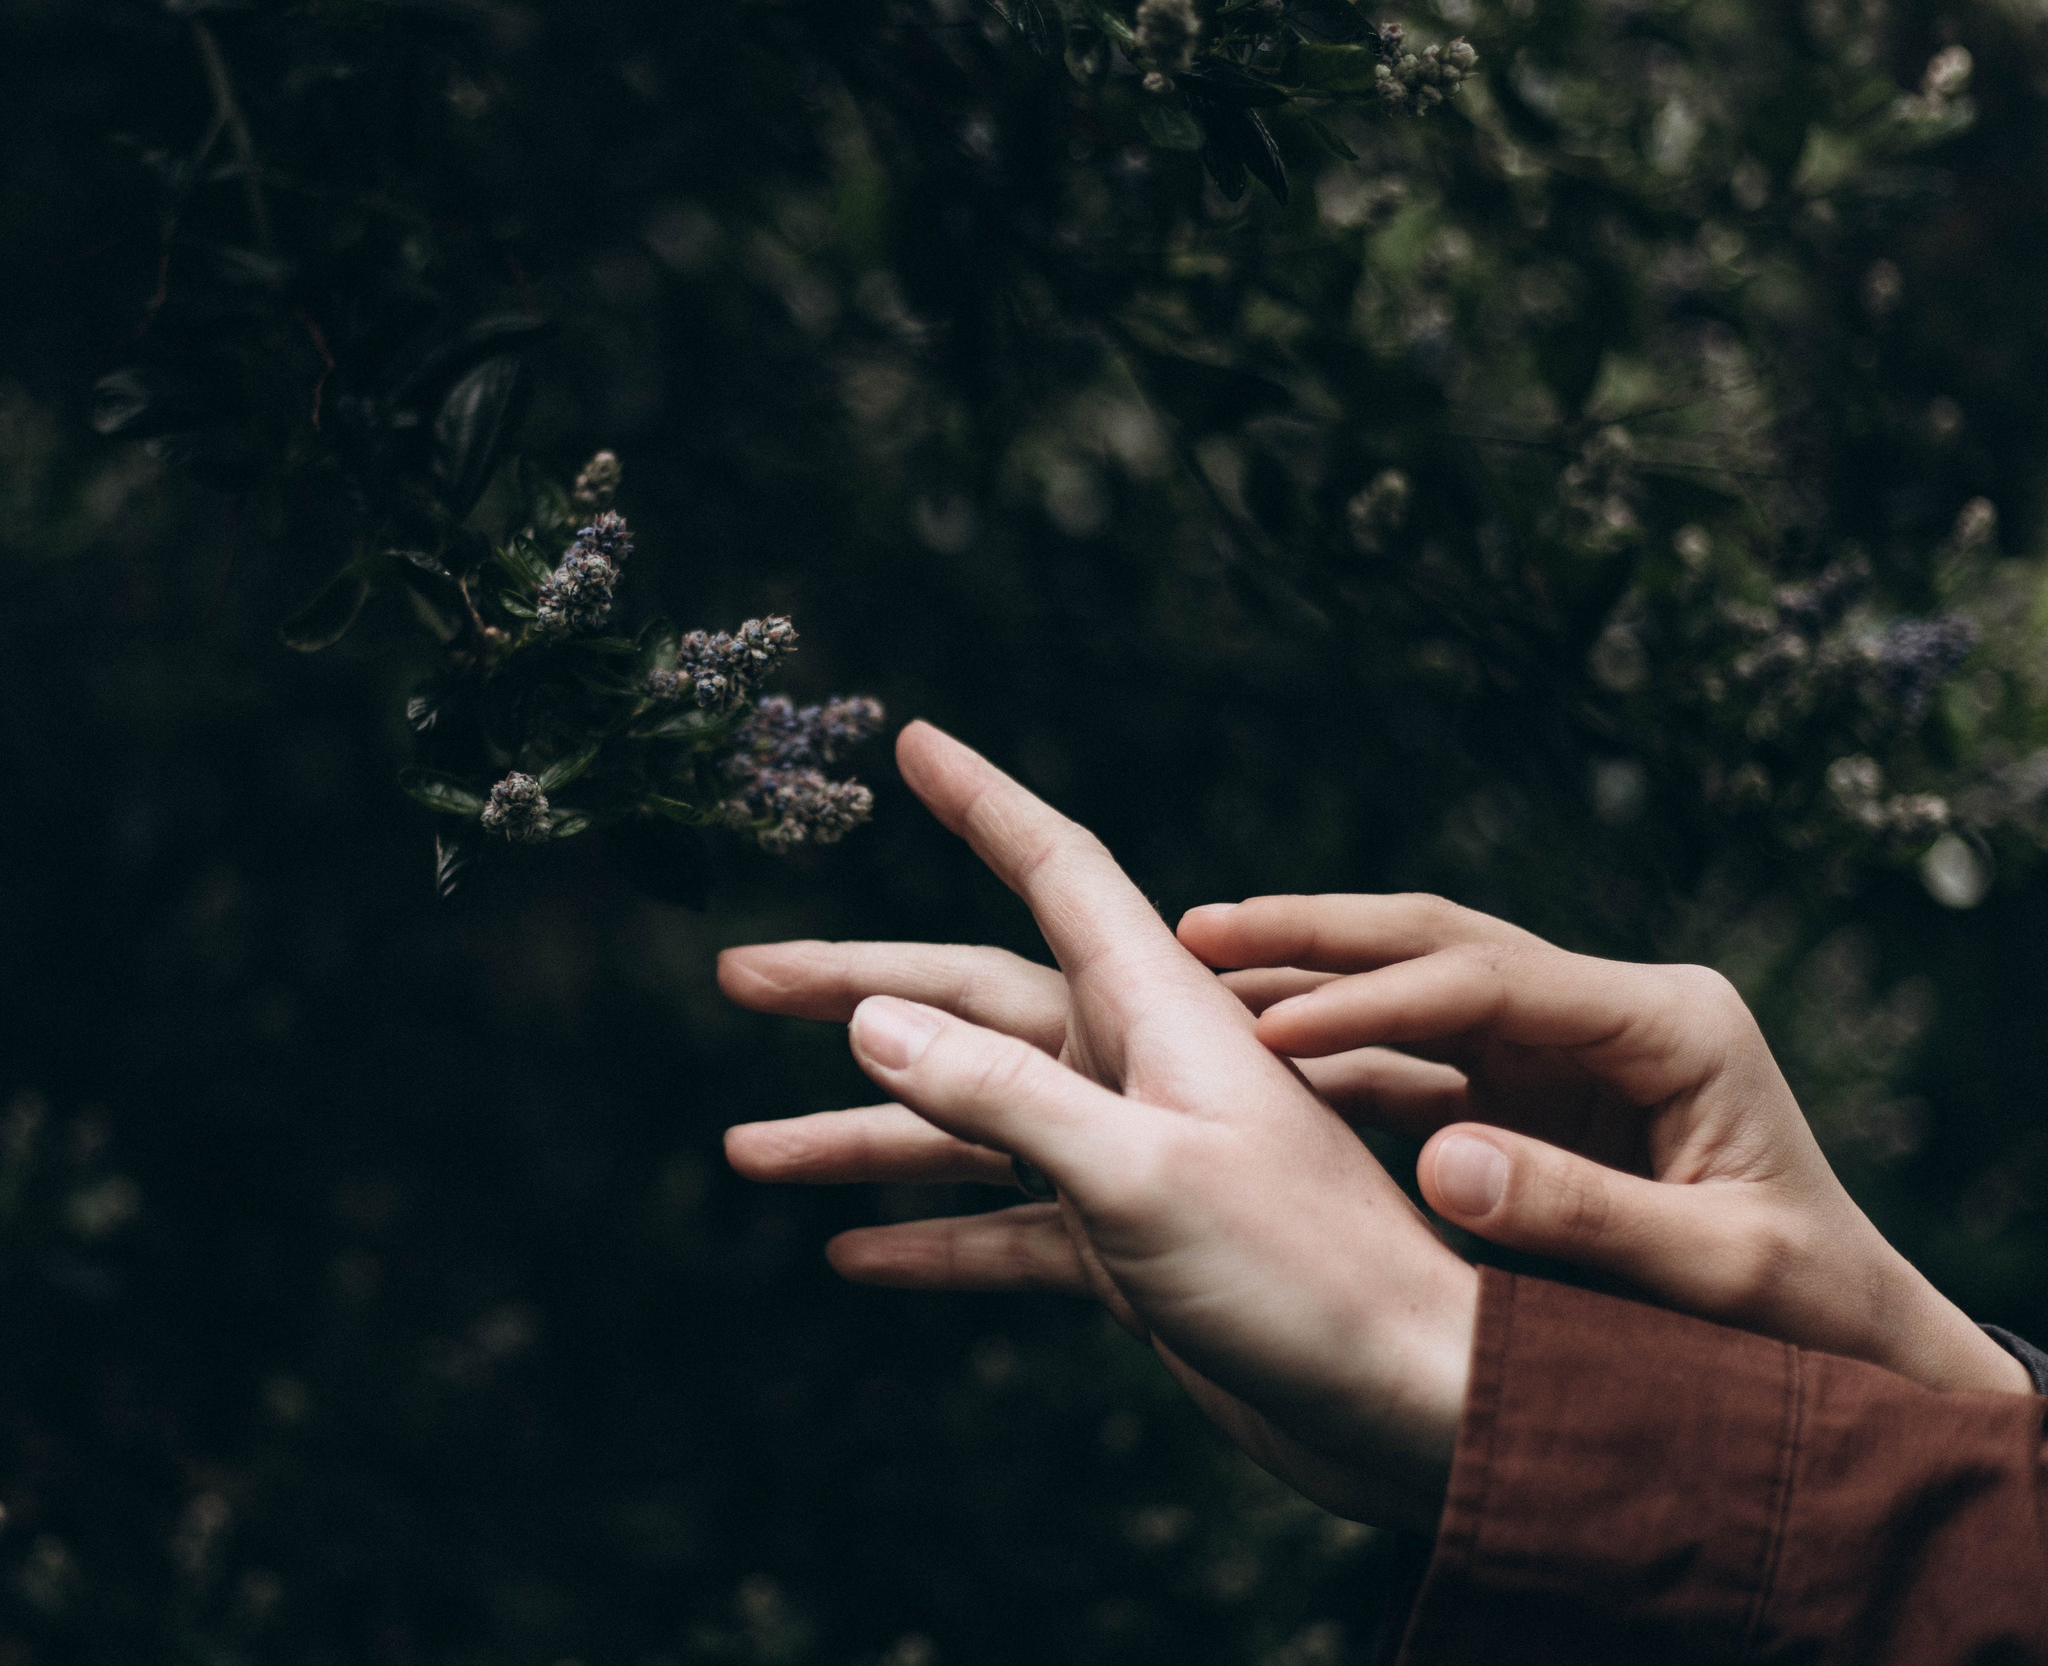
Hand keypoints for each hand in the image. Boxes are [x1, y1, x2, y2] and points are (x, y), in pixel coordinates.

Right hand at [719, 723, 1480, 1529]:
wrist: (1416, 1411)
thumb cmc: (1309, 1275)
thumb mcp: (1139, 1174)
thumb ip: (1003, 1095)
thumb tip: (872, 1019)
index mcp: (1158, 1013)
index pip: (1055, 869)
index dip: (982, 801)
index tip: (915, 742)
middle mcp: (1137, 1068)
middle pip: (969, 998)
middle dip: (849, 987)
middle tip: (736, 972)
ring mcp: (1131, 1157)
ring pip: (969, 1125)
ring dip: (862, 1137)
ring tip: (747, 1151)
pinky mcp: (1134, 1246)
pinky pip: (1007, 1230)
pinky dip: (935, 1240)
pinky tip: (854, 1251)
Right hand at [1177, 892, 2028, 1395]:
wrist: (1855, 1344)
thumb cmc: (1808, 1314)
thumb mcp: (1715, 1273)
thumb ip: (1583, 1216)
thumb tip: (1439, 1165)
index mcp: (1671, 1024)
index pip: (1490, 979)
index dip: (1372, 999)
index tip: (1269, 1029)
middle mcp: (1615, 1010)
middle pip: (1443, 940)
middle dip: (1317, 936)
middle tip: (1197, 930)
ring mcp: (1572, 1044)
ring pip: (1417, 981)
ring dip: (1311, 978)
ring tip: (1194, 970)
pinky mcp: (1537, 1090)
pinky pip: (1417, 1053)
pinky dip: (1336, 1050)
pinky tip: (1252, 1054)